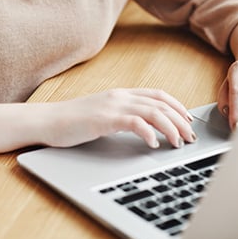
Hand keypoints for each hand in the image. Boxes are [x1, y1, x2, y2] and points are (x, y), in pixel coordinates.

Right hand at [42, 88, 196, 149]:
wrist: (47, 121)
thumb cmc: (73, 122)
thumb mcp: (103, 115)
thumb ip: (122, 116)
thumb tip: (146, 128)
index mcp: (121, 94)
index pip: (158, 95)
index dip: (177, 106)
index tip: (188, 120)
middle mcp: (120, 96)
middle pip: (160, 103)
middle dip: (180, 120)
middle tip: (190, 137)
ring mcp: (112, 106)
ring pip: (152, 112)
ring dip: (170, 128)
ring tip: (177, 143)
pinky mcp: (104, 119)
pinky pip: (134, 122)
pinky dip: (148, 132)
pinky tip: (153, 144)